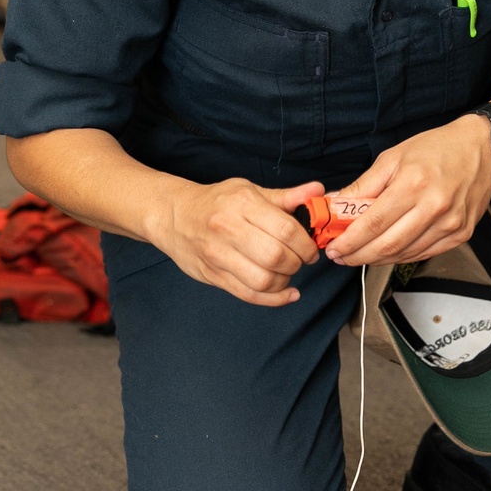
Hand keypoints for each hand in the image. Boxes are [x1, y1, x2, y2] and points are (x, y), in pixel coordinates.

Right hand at [152, 177, 324, 305]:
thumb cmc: (216, 202)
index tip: (310, 248)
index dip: (305, 243)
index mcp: (242, 204)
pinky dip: (274, 299)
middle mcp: (228, 229)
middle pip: (276, 256)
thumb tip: (317, 191)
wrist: (173, 216)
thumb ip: (285, 197)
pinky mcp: (213, 276)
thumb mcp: (249, 191)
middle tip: (301, 259)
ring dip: (285, 281)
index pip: (285, 228)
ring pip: (263, 280)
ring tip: (287, 272)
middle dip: (297, 262)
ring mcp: (218, 255)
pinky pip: (248, 295)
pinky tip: (287, 293)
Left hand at [323, 118, 490, 266]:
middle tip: (342, 256)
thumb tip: (337, 205)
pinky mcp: (460, 234)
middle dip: (358, 255)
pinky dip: (401, 256)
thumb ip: (363, 186)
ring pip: (404, 254)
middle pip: (387, 245)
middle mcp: (434, 207)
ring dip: (377, 259)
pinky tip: (387, 251)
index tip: (334, 247)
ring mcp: (450, 224)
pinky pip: (423, 254)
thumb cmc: (438, 148)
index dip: (349, 241)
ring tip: (360, 254)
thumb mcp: (393, 157)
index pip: (373, 223)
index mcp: (413, 184)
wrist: (482, 149)